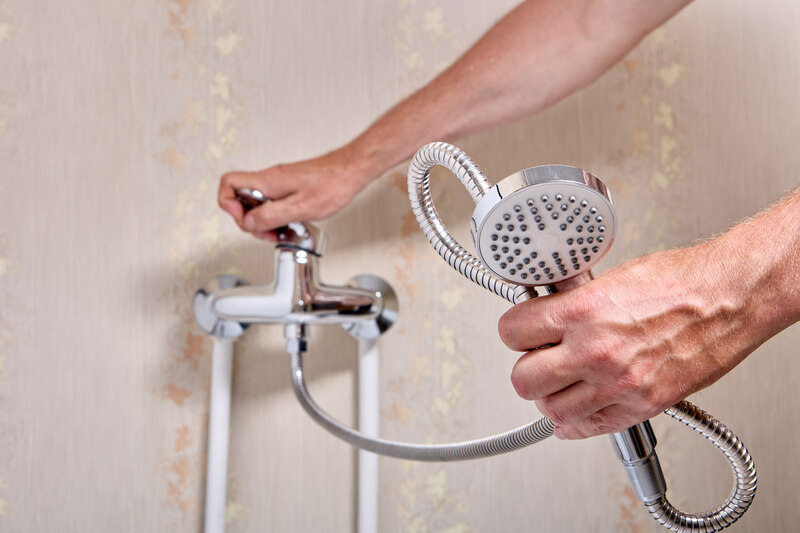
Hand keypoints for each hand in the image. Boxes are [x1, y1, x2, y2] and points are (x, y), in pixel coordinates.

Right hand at [218, 145, 371, 238]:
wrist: (351, 170)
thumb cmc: (332, 184)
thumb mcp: (300, 207)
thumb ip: (271, 216)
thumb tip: (248, 223)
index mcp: (267, 181)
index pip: (229, 184)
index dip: (228, 204)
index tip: (244, 220)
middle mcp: (270, 180)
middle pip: (241, 199)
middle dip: (250, 221)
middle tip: (268, 233)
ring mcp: (279, 183)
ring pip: (258, 204)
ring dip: (265, 221)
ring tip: (281, 232)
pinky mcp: (289, 187)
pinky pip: (273, 203)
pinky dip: (277, 217)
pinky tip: (291, 224)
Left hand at [497, 241, 768, 439]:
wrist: (730, 298)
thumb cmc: (681, 281)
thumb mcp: (611, 278)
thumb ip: (575, 302)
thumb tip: (549, 310)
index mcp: (583, 311)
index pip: (513, 332)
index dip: (514, 331)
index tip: (520, 331)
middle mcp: (596, 350)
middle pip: (523, 379)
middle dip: (526, 368)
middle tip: (536, 358)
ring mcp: (618, 383)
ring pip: (551, 410)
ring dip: (549, 397)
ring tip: (558, 383)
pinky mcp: (642, 404)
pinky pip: (590, 428)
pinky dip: (575, 424)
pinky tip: (574, 414)